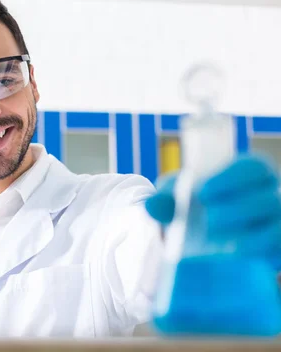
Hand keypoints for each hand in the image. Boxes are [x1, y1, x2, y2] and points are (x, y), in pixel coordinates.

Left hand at [144, 153, 280, 268]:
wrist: (198, 239)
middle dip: (238, 209)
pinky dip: (261, 251)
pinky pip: (279, 249)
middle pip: (269, 198)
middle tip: (209, 220)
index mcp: (247, 175)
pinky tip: (236, 253)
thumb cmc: (191, 207)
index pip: (255, 167)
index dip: (233, 177)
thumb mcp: (174, 199)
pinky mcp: (276, 250)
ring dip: (251, 234)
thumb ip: (163, 199)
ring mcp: (276, 223)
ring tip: (221, 239)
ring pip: (277, 227)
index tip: (204, 192)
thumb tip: (151, 205)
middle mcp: (269, 196)